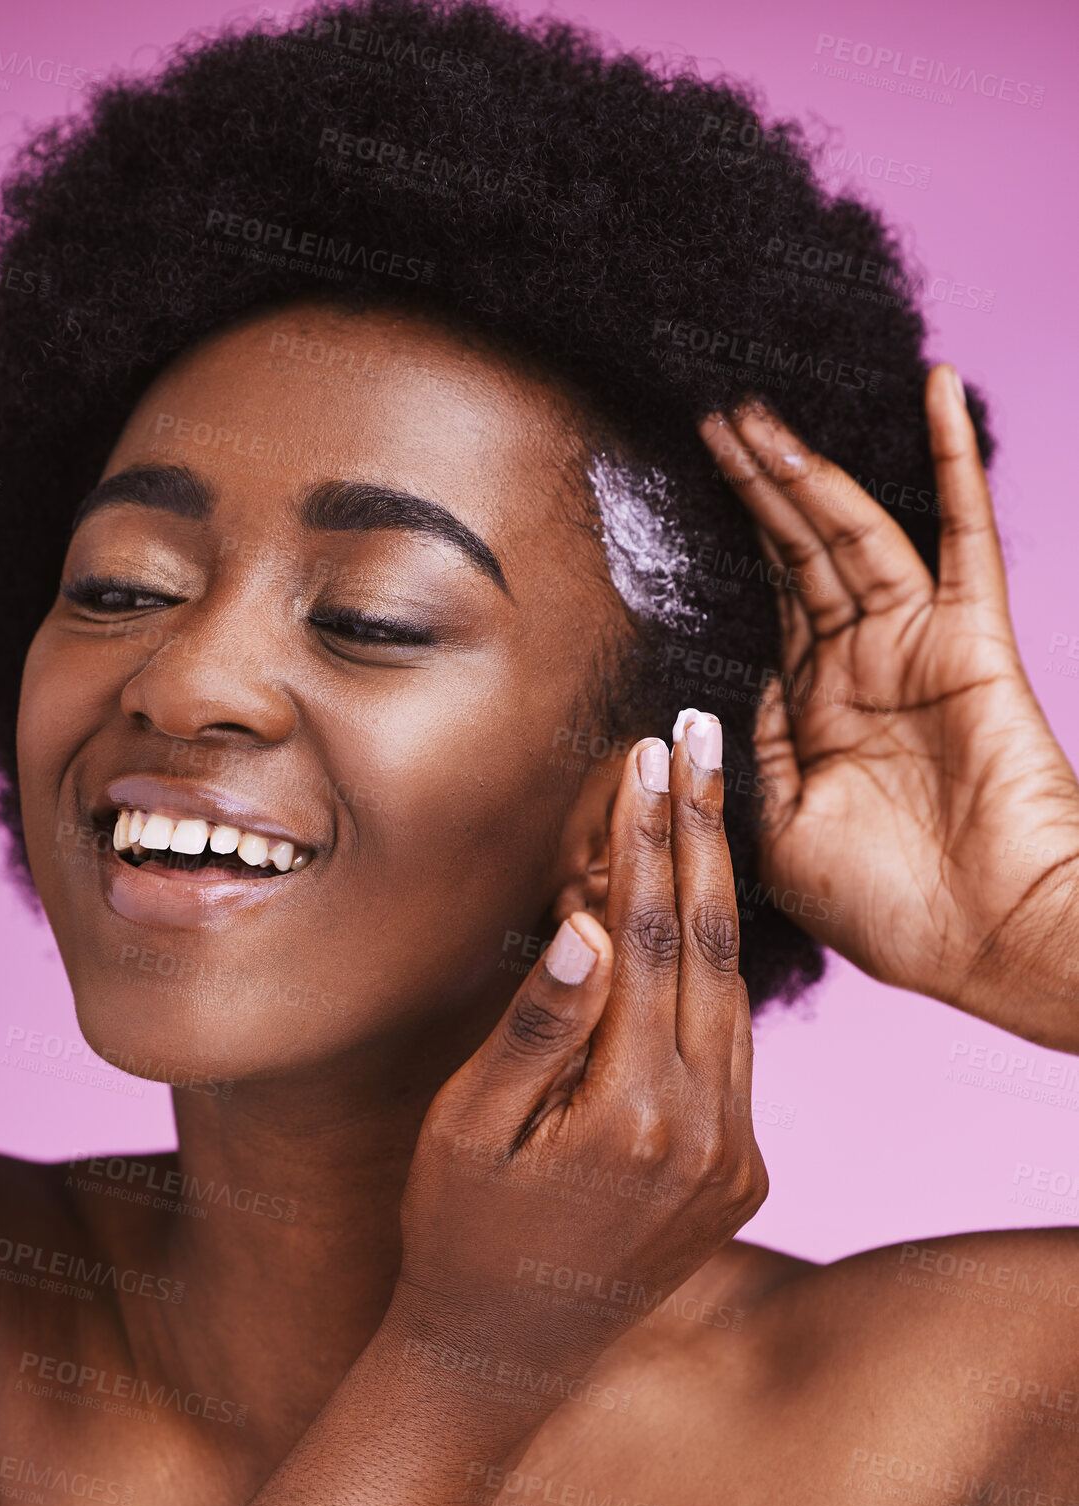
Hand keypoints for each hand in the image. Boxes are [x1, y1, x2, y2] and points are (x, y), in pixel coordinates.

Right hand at [387, 715, 763, 1391]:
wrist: (500, 1358)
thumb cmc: (455, 1233)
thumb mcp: (468, 1129)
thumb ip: (536, 1028)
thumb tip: (584, 922)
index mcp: (632, 1114)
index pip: (646, 940)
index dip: (646, 839)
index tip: (646, 758)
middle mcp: (706, 1134)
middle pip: (711, 947)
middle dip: (702, 833)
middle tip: (700, 739)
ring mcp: (736, 1159)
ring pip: (735, 993)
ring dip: (716, 895)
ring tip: (703, 804)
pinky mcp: (743, 1175)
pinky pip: (737, 1050)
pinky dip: (717, 974)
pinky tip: (699, 917)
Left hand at [698, 366, 1078, 1048]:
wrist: (989, 939)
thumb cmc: (889, 909)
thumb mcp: (781, 835)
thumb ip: (757, 756)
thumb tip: (735, 695)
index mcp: (817, 712)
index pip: (770, 604)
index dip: (732, 550)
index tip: (689, 491)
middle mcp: (863, 667)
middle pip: (797, 553)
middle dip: (752, 489)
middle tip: (710, 418)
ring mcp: (915, 645)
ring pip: (849, 533)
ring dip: (803, 470)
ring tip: (754, 411)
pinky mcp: (971, 637)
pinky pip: (963, 534)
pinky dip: (950, 460)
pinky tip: (929, 391)